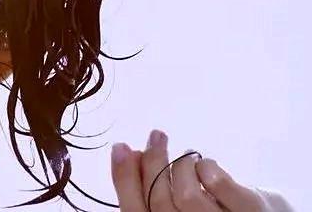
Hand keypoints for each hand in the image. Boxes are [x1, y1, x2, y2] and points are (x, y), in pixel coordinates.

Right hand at [111, 130, 278, 211]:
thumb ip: (156, 199)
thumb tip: (133, 156)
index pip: (132, 211)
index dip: (123, 178)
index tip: (122, 147)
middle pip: (158, 201)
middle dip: (152, 162)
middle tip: (155, 137)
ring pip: (187, 194)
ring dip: (182, 166)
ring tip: (187, 157)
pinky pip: (220, 185)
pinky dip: (209, 168)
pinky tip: (208, 167)